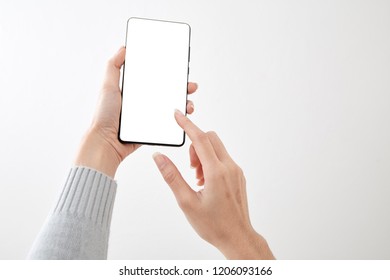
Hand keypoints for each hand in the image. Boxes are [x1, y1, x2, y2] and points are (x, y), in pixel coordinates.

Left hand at [75, 47, 197, 176]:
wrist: (106, 142)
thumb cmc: (104, 115)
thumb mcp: (108, 86)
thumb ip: (113, 66)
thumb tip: (124, 48)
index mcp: (135, 91)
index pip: (156, 79)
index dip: (169, 74)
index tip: (179, 70)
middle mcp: (144, 102)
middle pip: (168, 92)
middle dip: (182, 88)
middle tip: (190, 86)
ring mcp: (149, 116)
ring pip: (172, 108)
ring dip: (184, 104)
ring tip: (189, 104)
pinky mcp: (153, 129)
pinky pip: (169, 123)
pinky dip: (179, 120)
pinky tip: (183, 116)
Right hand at [153, 110, 274, 258]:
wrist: (237, 237)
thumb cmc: (213, 224)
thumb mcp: (186, 201)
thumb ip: (171, 176)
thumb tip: (159, 157)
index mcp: (216, 172)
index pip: (200, 139)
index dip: (187, 125)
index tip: (177, 115)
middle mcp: (229, 167)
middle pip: (210, 139)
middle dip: (195, 146)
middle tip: (190, 169)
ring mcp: (236, 171)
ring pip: (217, 148)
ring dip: (203, 155)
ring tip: (198, 179)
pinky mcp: (238, 175)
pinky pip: (223, 158)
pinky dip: (211, 162)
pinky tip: (205, 182)